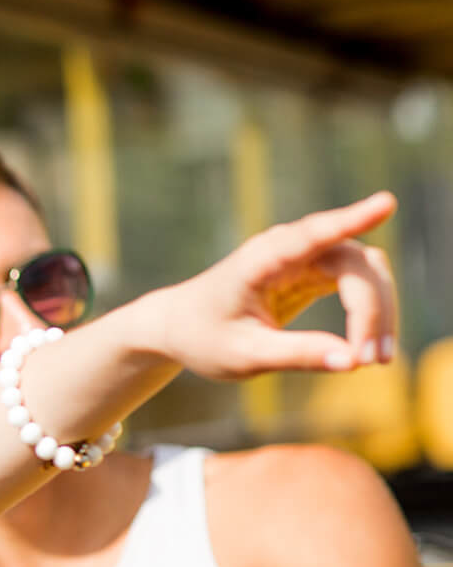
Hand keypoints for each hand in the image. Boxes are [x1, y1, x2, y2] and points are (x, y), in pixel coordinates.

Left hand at [146, 192, 398, 379]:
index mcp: (261, 260)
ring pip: (366, 271)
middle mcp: (289, 248)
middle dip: (373, 308)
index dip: (351, 220)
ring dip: (379, 311)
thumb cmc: (204, 337)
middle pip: (356, 262)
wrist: (180, 326)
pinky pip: (360, 283)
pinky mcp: (316, 272)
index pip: (313, 235)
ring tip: (375, 360)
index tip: (385, 204)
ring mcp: (306, 256)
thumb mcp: (244, 355)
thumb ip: (296, 355)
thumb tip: (351, 362)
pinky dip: (371, 312)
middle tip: (371, 360)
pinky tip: (368, 347)